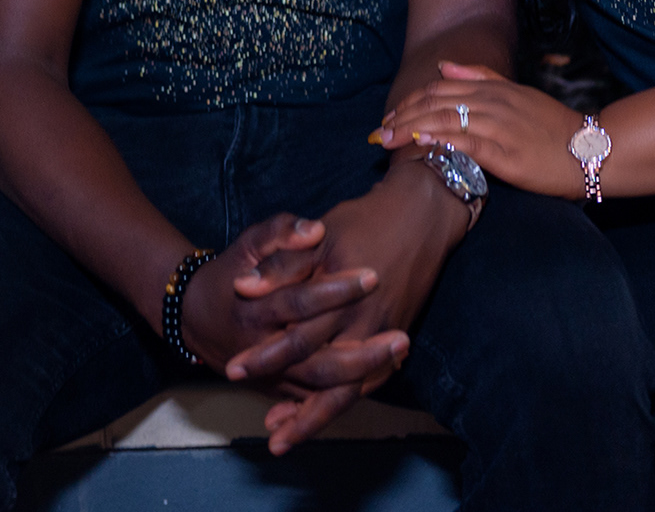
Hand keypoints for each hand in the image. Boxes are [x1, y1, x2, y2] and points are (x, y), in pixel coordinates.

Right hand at [180, 213, 403, 379]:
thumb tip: (315, 230)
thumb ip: (280, 232)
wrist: (194, 316)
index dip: (335, 290)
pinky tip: (381, 375)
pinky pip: (313, 398)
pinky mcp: (277, 387)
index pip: (300, 302)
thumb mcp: (248, 243)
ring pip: (319, 386)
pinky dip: (347, 391)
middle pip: (315, 359)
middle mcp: (261, 349)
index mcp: (254, 309)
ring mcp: (270, 374)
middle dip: (360, 351)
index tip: (372, 275)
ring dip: (360, 374)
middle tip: (401, 336)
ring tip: (398, 353)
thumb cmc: (230, 272)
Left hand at [226, 163, 467, 452]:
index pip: (297, 335)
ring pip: (347, 389)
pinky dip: (343, 401)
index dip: (265, 355)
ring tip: (285, 438)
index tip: (234, 369)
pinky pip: (369, 382)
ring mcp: (382, 334)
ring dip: (316, 416)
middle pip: (322, 372)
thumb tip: (244, 287)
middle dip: (293, 403)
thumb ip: (282, 265)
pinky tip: (320, 414)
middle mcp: (363, 322)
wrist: (420, 216)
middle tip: (265, 426)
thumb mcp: (320, 236)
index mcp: (339, 296)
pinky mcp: (395, 338)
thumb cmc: (364, 222)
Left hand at [378, 61, 586, 197]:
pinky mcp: (506, 153)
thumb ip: (480, 77)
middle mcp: (492, 103)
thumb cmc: (553, 127)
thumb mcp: (517, 93)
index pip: (438, 90)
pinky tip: (421, 144)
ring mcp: (499, 127)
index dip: (410, 102)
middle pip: (435, 104)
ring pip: (445, 121)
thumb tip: (444, 66)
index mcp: (493, 89)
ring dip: (411, 130)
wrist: (592, 150)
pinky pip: (467, 143)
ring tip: (387, 140)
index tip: (389, 118)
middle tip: (378, 132)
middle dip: (402, 117)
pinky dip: (441, 141)